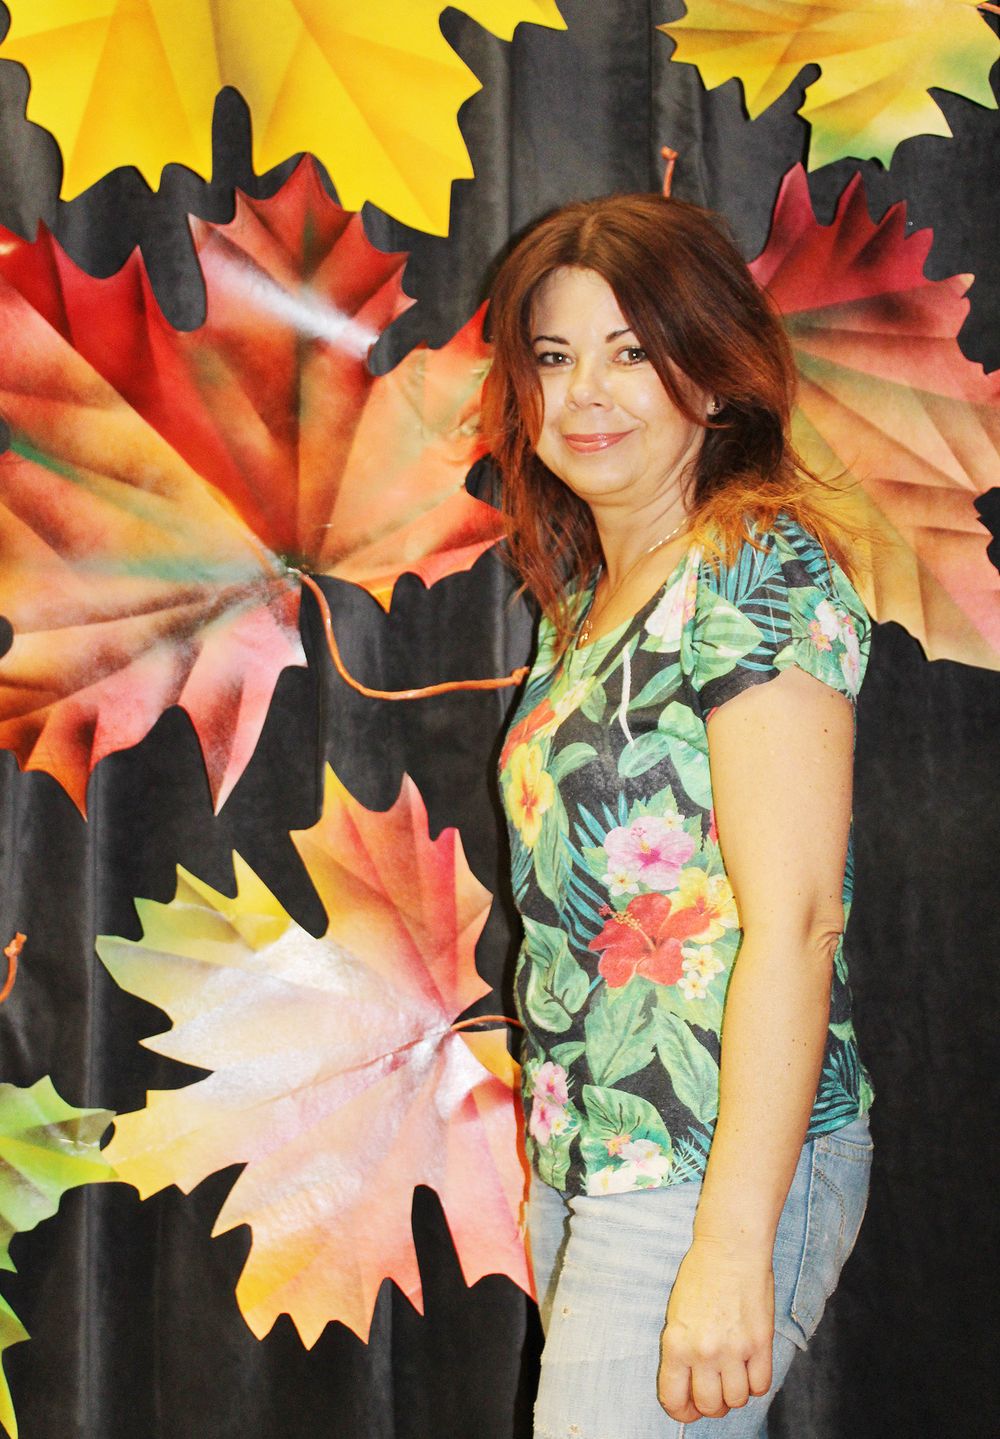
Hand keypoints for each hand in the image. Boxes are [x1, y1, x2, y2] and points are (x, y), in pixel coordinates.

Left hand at [657, 1236, 774, 1422]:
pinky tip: (750, 1369)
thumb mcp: (676, 1313)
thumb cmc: (700, 1275)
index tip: (687, 1408)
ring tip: (732, 1377)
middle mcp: (704, 1351)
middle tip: (713, 1391)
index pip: (674, 1399)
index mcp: (676, 1343)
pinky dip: (756, 1385)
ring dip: (734, 1395)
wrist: (729, 1248)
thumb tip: (689, 1385)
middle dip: (711, 1404)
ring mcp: (734, 1349)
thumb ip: (681, 1350)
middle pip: (709, 1405)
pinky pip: (761, 1386)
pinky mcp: (760, 1343)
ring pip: (737, 1400)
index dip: (681, 1411)